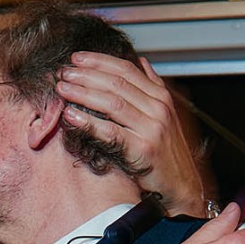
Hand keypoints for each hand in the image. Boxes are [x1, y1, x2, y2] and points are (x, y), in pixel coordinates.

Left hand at [56, 53, 207, 217]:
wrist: (181, 185)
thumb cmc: (167, 152)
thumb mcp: (165, 114)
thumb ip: (153, 86)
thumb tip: (141, 60)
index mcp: (161, 97)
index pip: (127, 69)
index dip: (99, 61)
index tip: (77, 58)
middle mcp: (158, 109)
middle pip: (116, 83)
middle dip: (86, 75)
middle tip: (63, 72)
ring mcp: (152, 128)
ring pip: (112, 102)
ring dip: (83, 93)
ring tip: (63, 89)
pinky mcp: (143, 149)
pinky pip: (111, 132)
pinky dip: (89, 122)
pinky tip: (72, 115)